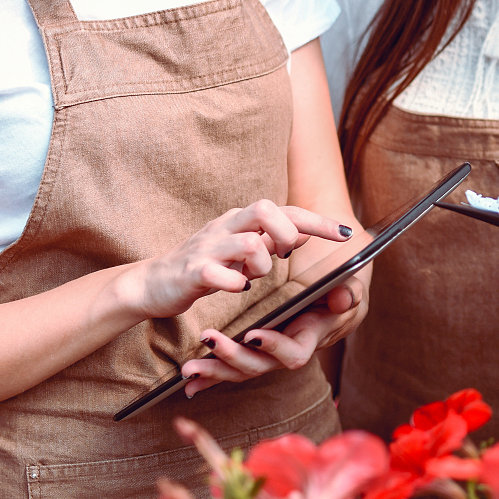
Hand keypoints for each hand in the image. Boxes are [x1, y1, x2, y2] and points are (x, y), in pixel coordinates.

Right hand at [115, 199, 350, 320]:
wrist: (152, 284)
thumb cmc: (202, 267)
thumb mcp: (240, 251)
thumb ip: (269, 240)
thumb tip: (302, 231)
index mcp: (240, 221)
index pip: (285, 211)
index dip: (317, 221)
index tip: (346, 233)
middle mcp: (225, 227)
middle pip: (264, 209)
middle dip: (285, 232)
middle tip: (285, 256)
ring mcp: (206, 248)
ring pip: (247, 242)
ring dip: (260, 264)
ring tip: (252, 277)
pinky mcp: (190, 271)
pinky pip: (217, 274)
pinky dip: (233, 283)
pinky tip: (236, 289)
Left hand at [178, 271, 367, 397]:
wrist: (328, 300)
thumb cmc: (337, 291)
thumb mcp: (348, 287)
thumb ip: (348, 292)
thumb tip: (344, 299)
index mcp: (307, 339)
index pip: (292, 354)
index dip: (274, 347)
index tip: (254, 334)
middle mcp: (283, 354)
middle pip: (257, 367)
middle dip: (232, 358)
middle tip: (209, 340)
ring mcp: (266, 357)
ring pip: (239, 371)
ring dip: (214, 371)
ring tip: (188, 370)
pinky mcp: (252, 354)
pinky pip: (230, 370)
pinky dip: (209, 379)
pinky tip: (188, 385)